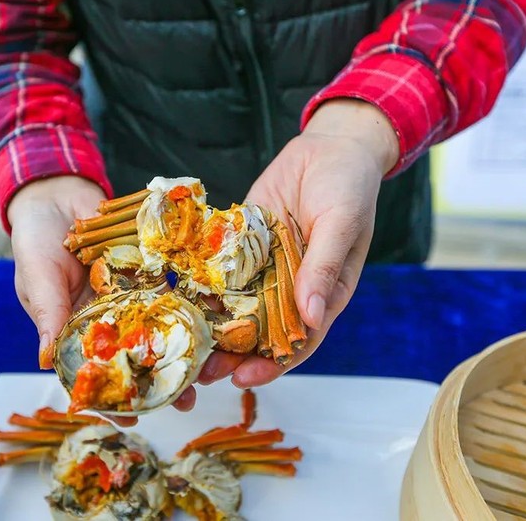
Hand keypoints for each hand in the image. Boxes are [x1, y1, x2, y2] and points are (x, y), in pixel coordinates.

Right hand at [8, 176, 195, 425]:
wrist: (56, 193)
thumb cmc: (35, 239)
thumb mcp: (37, 277)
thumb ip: (49, 314)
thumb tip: (47, 361)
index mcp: (78, 328)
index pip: (97, 371)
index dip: (113, 398)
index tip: (132, 420)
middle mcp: (110, 316)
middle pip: (138, 354)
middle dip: (161, 378)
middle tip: (188, 399)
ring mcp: (132, 292)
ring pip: (161, 325)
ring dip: (183, 345)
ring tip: (208, 365)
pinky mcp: (150, 268)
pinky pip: (171, 285)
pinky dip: (191, 299)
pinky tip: (212, 314)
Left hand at [198, 98, 398, 386]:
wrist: (330, 147)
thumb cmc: (349, 188)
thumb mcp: (341, 225)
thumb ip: (324, 268)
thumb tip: (310, 317)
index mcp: (322, 294)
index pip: (297, 341)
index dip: (272, 364)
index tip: (245, 378)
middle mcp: (290, 288)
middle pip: (259, 333)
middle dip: (231, 355)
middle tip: (200, 372)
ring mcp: (264, 268)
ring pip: (235, 308)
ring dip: (211, 328)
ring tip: (182, 344)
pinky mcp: (243, 246)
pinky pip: (221, 271)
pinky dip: (202, 285)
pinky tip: (176, 296)